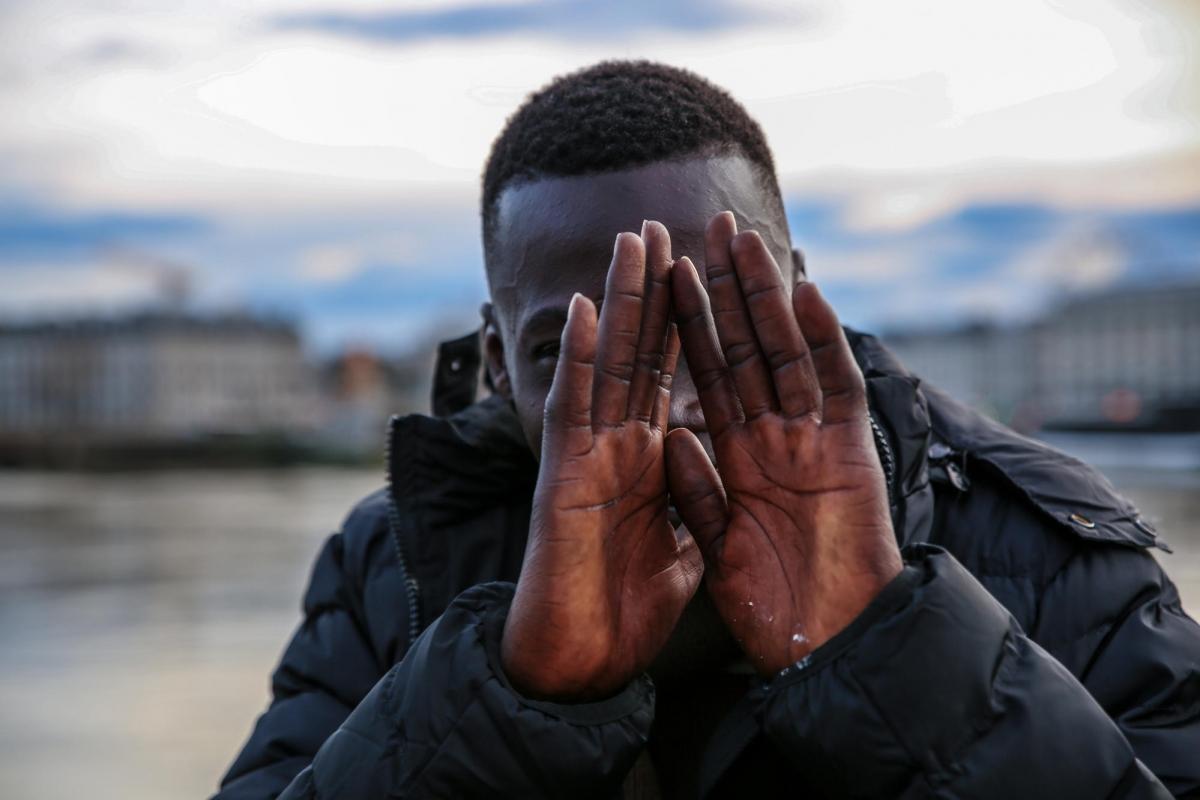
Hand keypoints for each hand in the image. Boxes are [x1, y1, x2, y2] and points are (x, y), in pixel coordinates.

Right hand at [502, 222, 703, 700]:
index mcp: (649, 460)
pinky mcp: (563, 478)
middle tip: (666, 228)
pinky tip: (582, 311)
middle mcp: (617, 446)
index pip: (671, 377)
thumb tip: (720, 468)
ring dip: (618, 302)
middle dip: (656, 292)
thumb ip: (699, 501)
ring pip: (605, 364)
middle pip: (640, 355)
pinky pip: (571, 409)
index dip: (689, 324)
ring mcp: (588, 456)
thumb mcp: (687, 547)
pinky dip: (576, 360)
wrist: (581, 664)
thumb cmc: (625, 610)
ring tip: (632, 243)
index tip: (707, 274)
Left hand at [666, 212, 902, 674]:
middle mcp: (776, 440)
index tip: (670, 275)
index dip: (690, 325)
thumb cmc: (774, 612)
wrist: (832, 653)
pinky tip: (806, 294)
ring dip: (768, 298)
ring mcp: (815, 443)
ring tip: (747, 241)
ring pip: (788, 354)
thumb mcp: (717, 549)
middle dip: (729, 290)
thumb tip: (671, 435)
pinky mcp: (852, 457)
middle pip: (748, 349)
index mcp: (739, 459)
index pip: (709, 376)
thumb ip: (698, 492)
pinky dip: (825, 344)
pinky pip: (838, 389)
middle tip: (711, 228)